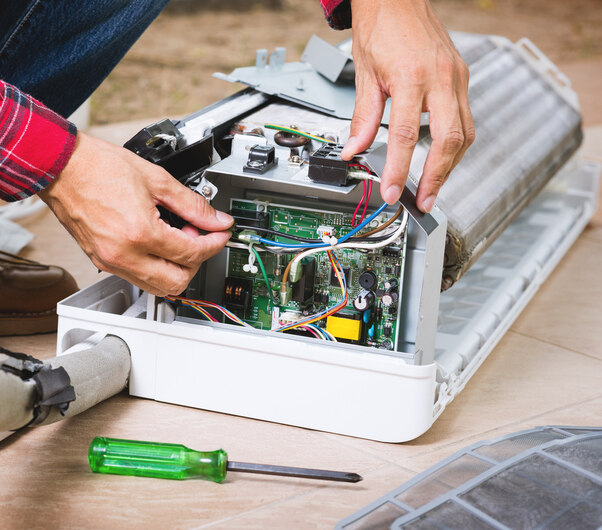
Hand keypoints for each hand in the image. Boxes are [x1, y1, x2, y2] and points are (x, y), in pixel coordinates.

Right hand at [40, 132, 232, 295]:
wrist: (62, 167)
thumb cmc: (99, 167)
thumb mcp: (157, 180)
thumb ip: (193, 205)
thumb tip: (217, 220)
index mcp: (140, 233)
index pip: (192, 253)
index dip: (214, 243)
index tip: (221, 234)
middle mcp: (124, 254)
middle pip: (177, 282)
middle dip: (197, 262)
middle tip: (200, 238)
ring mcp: (110, 262)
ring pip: (158, 287)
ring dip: (177, 269)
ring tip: (178, 239)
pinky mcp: (102, 262)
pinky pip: (138, 279)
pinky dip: (157, 268)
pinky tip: (160, 244)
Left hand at [341, 0, 474, 211]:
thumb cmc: (381, 26)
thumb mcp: (365, 74)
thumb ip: (363, 117)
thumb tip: (355, 149)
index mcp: (411, 77)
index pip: (406, 136)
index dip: (400, 170)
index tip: (393, 192)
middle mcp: (440, 77)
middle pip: (449, 140)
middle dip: (437, 177)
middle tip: (425, 201)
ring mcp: (456, 77)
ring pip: (464, 133)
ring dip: (450, 165)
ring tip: (433, 186)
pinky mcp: (461, 76)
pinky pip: (466, 119)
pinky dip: (455, 144)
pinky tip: (443, 156)